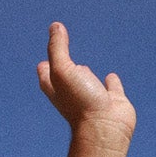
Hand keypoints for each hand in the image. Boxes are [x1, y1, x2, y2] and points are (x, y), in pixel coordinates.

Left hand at [37, 23, 134, 141]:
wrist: (105, 130)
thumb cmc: (80, 102)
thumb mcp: (63, 71)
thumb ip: (58, 48)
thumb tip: (54, 26)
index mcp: (59, 90)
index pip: (46, 76)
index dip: (44, 67)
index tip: (42, 61)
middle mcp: (74, 95)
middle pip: (65, 80)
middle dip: (62, 69)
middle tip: (61, 59)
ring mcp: (94, 98)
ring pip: (88, 82)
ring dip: (86, 74)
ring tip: (84, 67)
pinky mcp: (113, 101)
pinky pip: (112, 89)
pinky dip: (112, 82)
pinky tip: (111, 77)